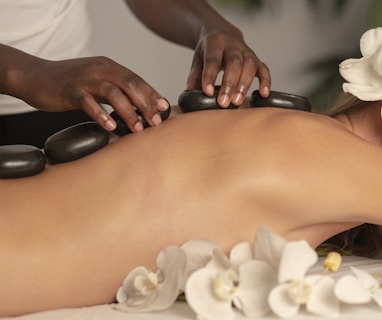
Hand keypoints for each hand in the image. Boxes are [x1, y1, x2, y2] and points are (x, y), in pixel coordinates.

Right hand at [18, 56, 169, 131]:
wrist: (35, 76)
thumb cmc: (69, 84)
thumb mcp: (96, 83)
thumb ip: (115, 91)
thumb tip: (138, 108)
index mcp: (108, 66)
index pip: (136, 79)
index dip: (152, 94)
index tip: (164, 108)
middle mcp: (99, 69)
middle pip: (130, 84)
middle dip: (146, 104)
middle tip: (156, 122)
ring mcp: (84, 79)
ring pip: (113, 93)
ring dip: (128, 112)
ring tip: (137, 128)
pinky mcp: (70, 90)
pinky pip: (88, 102)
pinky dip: (101, 114)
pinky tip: (110, 127)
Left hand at [187, 27, 270, 107]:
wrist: (221, 33)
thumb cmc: (208, 51)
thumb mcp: (197, 59)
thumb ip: (195, 76)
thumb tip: (190, 95)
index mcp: (215, 42)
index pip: (213, 60)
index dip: (210, 76)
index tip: (208, 93)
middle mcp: (233, 45)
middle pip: (234, 63)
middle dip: (229, 84)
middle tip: (223, 103)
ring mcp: (246, 51)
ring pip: (250, 65)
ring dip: (244, 85)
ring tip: (237, 102)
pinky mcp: (256, 59)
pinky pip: (264, 69)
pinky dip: (265, 81)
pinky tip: (263, 94)